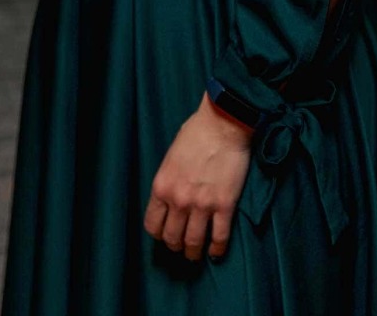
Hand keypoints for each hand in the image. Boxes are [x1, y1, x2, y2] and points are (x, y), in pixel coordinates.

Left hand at [144, 94, 252, 261]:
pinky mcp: (224, 205)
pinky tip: (216, 251)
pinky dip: (217, 249)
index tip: (165, 233)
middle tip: (182, 245)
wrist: (223, 122)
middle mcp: (179, 200)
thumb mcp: (171, 156)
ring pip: (194, 243)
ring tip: (197, 253)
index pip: (152, 225)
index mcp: (162, 186)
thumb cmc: (196, 132)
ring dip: (194, 252)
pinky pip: (219, 237)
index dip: (158, 233)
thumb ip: (169, 181)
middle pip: (172, 238)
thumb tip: (171, 197)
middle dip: (176, 245)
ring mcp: (202, 205)